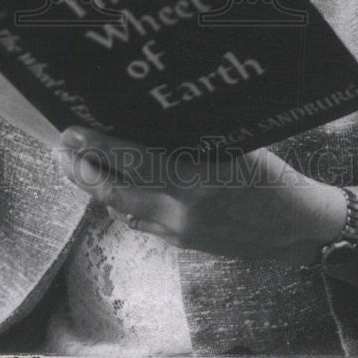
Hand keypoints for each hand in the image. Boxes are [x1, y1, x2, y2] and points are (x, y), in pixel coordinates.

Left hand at [54, 127, 349, 267]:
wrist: (296, 226)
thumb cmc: (272, 175)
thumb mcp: (238, 144)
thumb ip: (195, 136)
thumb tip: (155, 114)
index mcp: (195, 176)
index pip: (133, 158)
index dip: (98, 145)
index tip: (71, 131)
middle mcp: (180, 207)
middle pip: (115, 191)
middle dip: (83, 170)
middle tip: (61, 150)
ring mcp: (180, 230)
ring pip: (123, 208)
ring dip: (98, 187)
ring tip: (78, 165)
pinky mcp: (184, 243)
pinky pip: (142, 223)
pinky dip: (124, 205)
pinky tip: (115, 189)